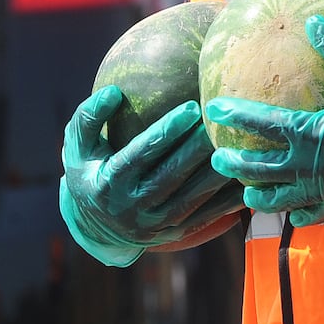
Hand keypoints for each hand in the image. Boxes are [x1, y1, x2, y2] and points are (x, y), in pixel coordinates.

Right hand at [60, 86, 242, 265]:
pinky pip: (207, 214)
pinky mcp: (175, 232)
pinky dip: (228, 197)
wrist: (97, 228)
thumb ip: (89, 118)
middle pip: (173, 173)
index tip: (191, 108)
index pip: (142, 153)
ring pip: (194, 195)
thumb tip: (113, 92)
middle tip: (224, 120)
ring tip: (240, 143)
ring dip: (219, 170)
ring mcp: (156, 223)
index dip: (167, 131)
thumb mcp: (77, 147)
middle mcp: (133, 206)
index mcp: (110, 182)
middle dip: (200, 146)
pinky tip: (246, 175)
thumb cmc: (88, 172)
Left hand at [206, 18, 323, 225]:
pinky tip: (294, 214)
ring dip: (260, 196)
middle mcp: (313, 166)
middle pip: (261, 169)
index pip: (264, 125)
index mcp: (313, 134)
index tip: (215, 108)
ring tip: (245, 194)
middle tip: (217, 159)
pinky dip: (300, 214)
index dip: (237, 115)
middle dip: (235, 165)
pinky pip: (315, 213)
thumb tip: (314, 22)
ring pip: (282, 199)